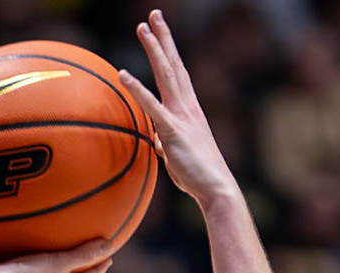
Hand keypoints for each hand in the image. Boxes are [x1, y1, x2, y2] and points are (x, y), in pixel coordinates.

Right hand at [0, 239, 113, 272]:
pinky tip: (18, 226)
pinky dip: (21, 241)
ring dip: (45, 252)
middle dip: (72, 262)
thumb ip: (80, 256)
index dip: (95, 270)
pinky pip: (15, 251)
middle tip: (85, 247)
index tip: (108, 259)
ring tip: (51, 234)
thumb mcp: (55, 265)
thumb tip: (109, 246)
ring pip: (37, 263)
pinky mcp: (0, 268)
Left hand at [119, 10, 241, 207]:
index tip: (160, 30)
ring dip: (153, 50)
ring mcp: (181, 116)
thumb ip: (166, 142)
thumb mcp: (177, 154)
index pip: (178, 73)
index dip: (168, 50)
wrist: (216, 189)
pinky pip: (152, 106)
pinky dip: (137, 89)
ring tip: (142, 28)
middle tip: (153, 15)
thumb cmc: (197, 176)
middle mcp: (188, 106)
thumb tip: (156, 139)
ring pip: (165, 75)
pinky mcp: (173, 131)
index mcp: (189, 109)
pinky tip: (123, 75)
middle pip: (173, 65)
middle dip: (163, 38)